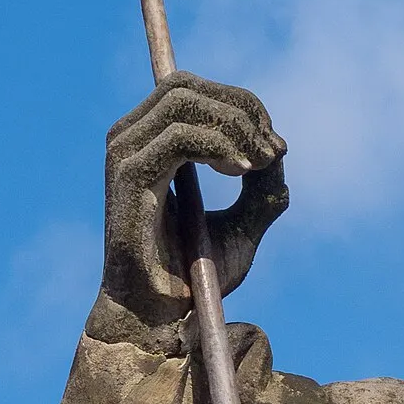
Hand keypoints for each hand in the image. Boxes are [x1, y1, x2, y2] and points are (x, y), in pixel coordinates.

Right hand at [97, 74, 289, 336]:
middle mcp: (129, 140)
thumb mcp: (241, 227)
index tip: (276, 146)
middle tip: (272, 151)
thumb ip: (262, 189)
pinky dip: (218, 144)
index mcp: (148, 143)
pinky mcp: (128, 177)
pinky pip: (177, 136)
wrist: (160, 318)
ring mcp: (124, 155)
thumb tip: (279, 150)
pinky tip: (241, 171)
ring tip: (258, 165)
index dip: (241, 104)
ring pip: (181, 102)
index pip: (193, 90)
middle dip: (240, 109)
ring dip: (234, 126)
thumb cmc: (193, 277)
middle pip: (185, 85)